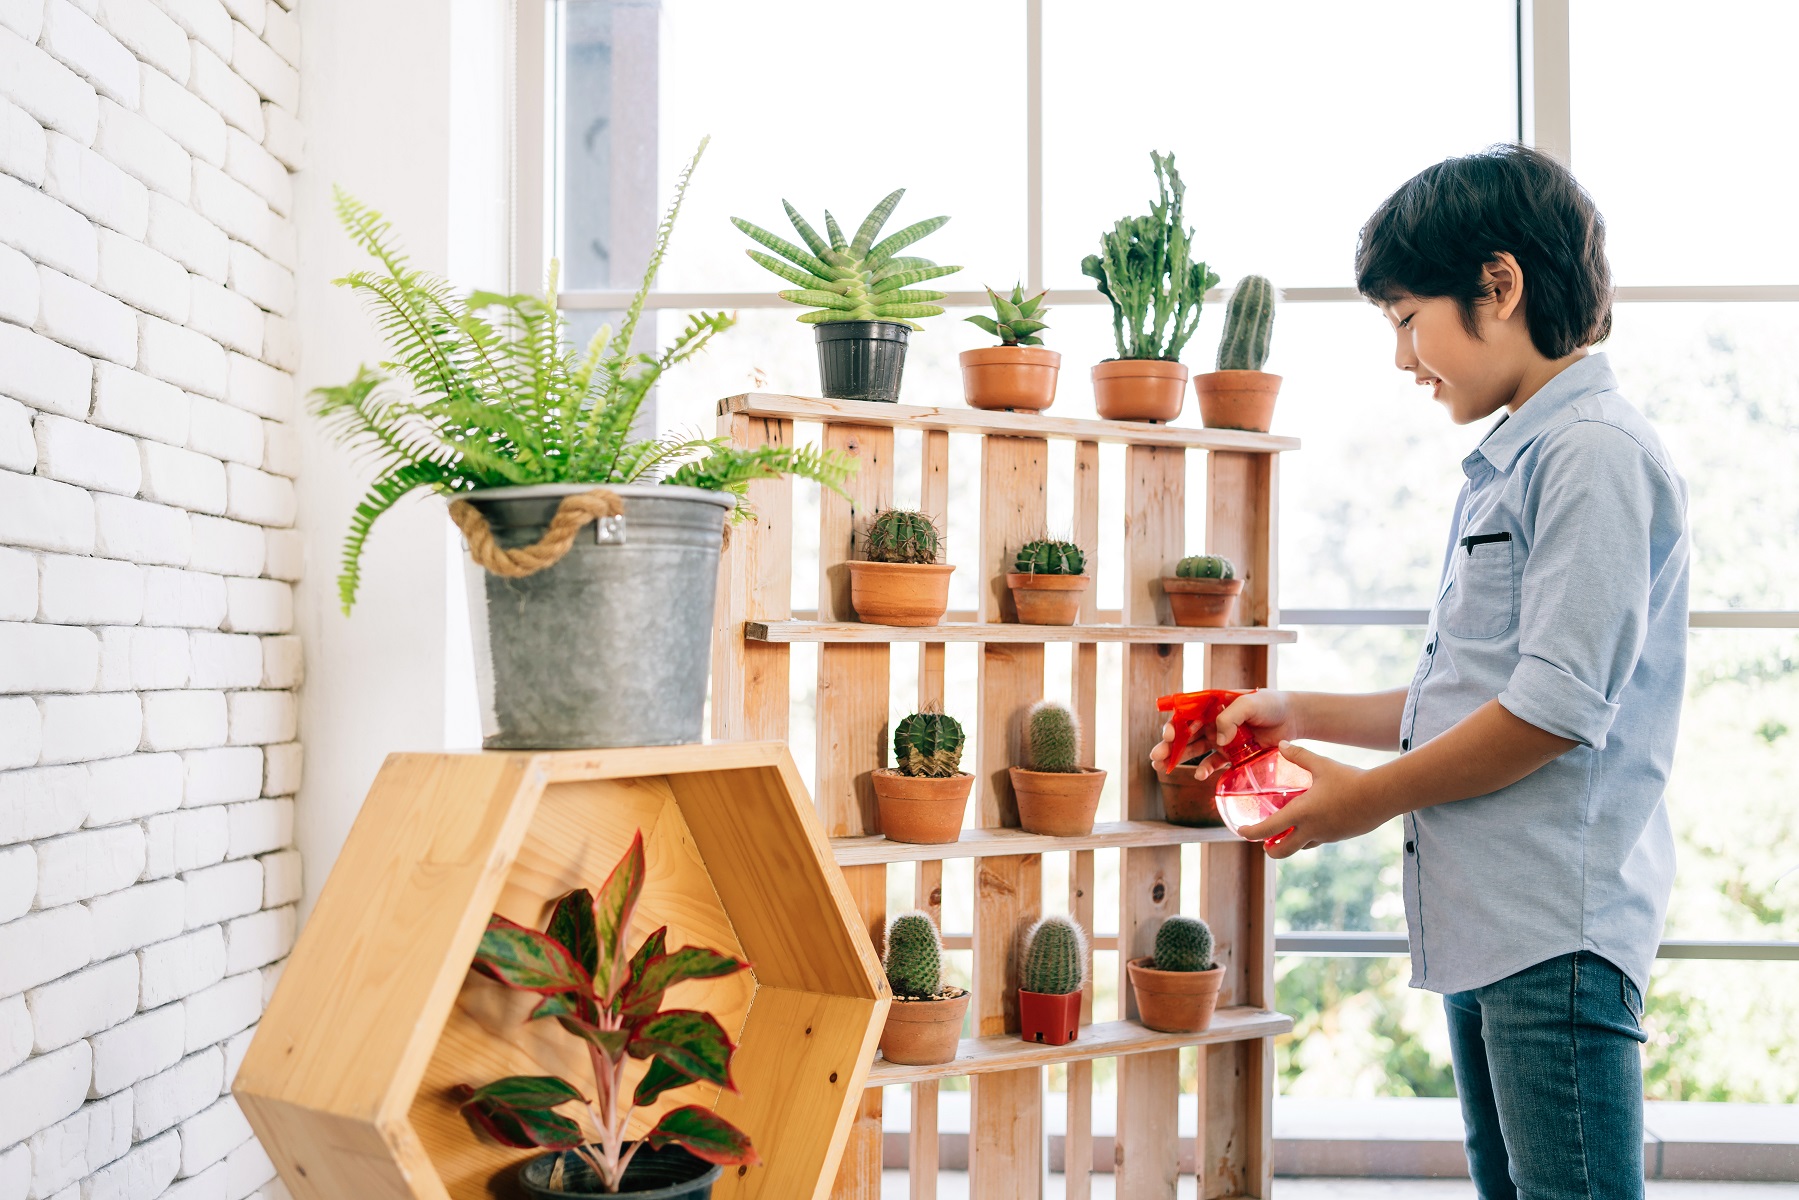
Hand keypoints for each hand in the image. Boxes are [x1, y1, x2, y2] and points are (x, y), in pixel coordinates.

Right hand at [1149, 690, 1302, 775]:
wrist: (1292, 718)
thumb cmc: (1269, 705)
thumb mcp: (1249, 704)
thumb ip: (1230, 717)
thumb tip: (1219, 739)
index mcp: (1211, 705)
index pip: (1185, 714)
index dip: (1173, 725)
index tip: (1168, 735)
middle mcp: (1212, 722)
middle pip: (1184, 734)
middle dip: (1167, 746)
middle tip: (1156, 757)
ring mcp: (1220, 739)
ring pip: (1194, 750)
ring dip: (1177, 758)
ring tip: (1161, 768)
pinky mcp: (1231, 754)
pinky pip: (1213, 763)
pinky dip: (1205, 770)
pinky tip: (1199, 776)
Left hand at [1238, 743, 1387, 858]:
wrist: (1381, 796)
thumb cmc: (1350, 779)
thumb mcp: (1322, 765)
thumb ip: (1299, 755)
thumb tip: (1281, 744)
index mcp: (1301, 813)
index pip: (1267, 830)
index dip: (1250, 833)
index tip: (1241, 832)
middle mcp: (1311, 830)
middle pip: (1281, 851)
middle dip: (1269, 849)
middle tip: (1263, 842)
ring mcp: (1326, 836)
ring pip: (1301, 847)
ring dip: (1290, 842)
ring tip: (1285, 831)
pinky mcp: (1339, 837)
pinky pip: (1318, 841)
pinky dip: (1309, 837)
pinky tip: (1312, 823)